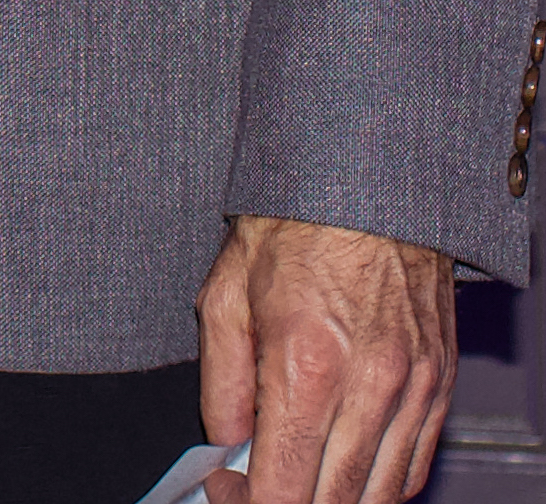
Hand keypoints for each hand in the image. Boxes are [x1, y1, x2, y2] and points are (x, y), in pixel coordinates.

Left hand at [197, 215, 455, 503]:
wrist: (364, 187)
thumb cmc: (292, 230)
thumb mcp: (224, 296)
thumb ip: (220, 383)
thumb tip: (222, 445)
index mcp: (305, 363)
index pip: (285, 483)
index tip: (232, 496)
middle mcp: (367, 385)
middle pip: (334, 499)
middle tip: (259, 491)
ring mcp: (412, 389)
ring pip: (379, 494)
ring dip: (336, 501)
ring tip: (300, 481)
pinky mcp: (439, 387)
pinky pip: (413, 466)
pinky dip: (380, 485)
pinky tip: (347, 472)